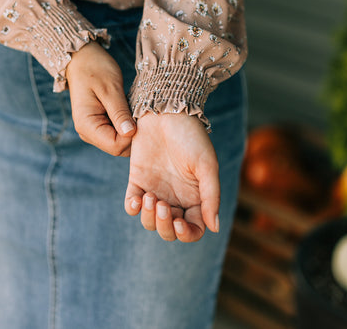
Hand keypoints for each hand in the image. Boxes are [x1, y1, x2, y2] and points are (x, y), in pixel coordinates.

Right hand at [66, 41, 135, 155]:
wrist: (82, 59)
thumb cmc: (95, 69)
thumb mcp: (110, 89)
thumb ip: (120, 113)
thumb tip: (130, 134)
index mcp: (87, 126)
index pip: (115, 146)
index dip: (132, 136)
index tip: (142, 118)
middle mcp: (88, 133)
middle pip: (118, 148)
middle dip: (134, 135)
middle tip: (142, 113)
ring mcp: (94, 130)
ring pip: (120, 142)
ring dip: (132, 129)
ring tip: (135, 109)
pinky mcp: (101, 125)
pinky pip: (119, 133)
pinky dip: (128, 124)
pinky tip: (131, 110)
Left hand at [124, 112, 219, 242]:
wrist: (166, 111)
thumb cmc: (191, 136)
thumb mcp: (206, 165)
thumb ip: (211, 197)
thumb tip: (215, 227)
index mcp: (196, 197)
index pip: (193, 229)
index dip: (186, 233)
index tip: (179, 222)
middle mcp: (176, 197)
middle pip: (169, 230)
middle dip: (164, 226)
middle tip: (162, 206)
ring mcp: (156, 189)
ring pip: (150, 221)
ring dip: (149, 217)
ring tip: (150, 197)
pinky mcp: (137, 180)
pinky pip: (132, 205)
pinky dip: (133, 208)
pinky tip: (137, 197)